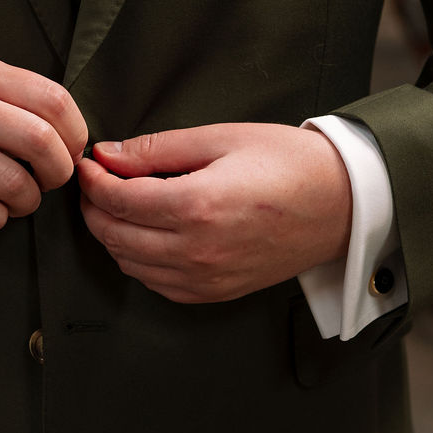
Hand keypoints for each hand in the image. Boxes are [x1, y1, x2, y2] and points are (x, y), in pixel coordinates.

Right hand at [0, 58, 86, 231]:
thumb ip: (10, 92)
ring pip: (14, 183)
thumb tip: (65, 130)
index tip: (69, 149)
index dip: (75, 132)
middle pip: (41, 143)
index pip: (54, 99)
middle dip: (57, 172)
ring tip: (17, 199)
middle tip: (49, 181)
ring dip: (27, 201)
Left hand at [78, 122, 352, 302]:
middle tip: (96, 183)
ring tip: (120, 205)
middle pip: (114, 236)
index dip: (92, 181)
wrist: (344, 204)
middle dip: (94, 208)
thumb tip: (108, 155)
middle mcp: (197, 250)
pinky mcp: (216, 293)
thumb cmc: (289, 163)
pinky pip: (157, 284)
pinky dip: (139, 261)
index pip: (116, 200)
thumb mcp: (221, 139)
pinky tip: (146, 234)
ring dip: (113, 235)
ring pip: (130, 264)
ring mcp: (207, 278)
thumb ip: (158, 149)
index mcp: (197, 206)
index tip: (89, 164)